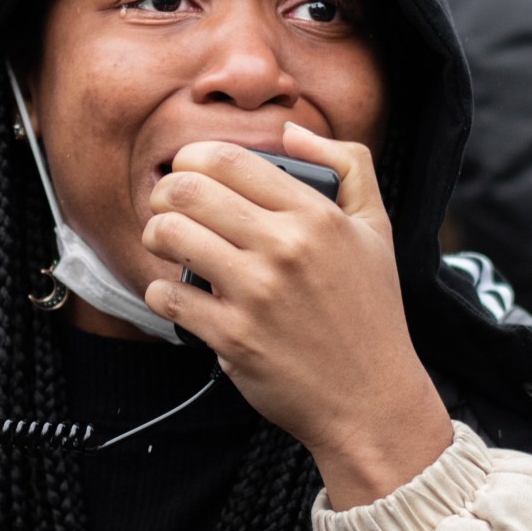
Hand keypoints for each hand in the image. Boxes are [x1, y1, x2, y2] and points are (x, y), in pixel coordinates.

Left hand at [142, 126, 454, 509]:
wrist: (371, 400)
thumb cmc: (371, 313)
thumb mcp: (376, 228)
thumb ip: (347, 165)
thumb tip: (291, 130)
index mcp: (316, 215)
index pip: (229, 159)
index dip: (193, 157)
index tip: (188, 170)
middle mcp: (284, 248)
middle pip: (188, 190)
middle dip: (163, 191)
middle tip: (164, 205)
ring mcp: (256, 294)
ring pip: (170, 235)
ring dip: (155, 234)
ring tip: (165, 242)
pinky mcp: (233, 338)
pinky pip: (168, 297)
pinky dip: (160, 292)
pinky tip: (176, 293)